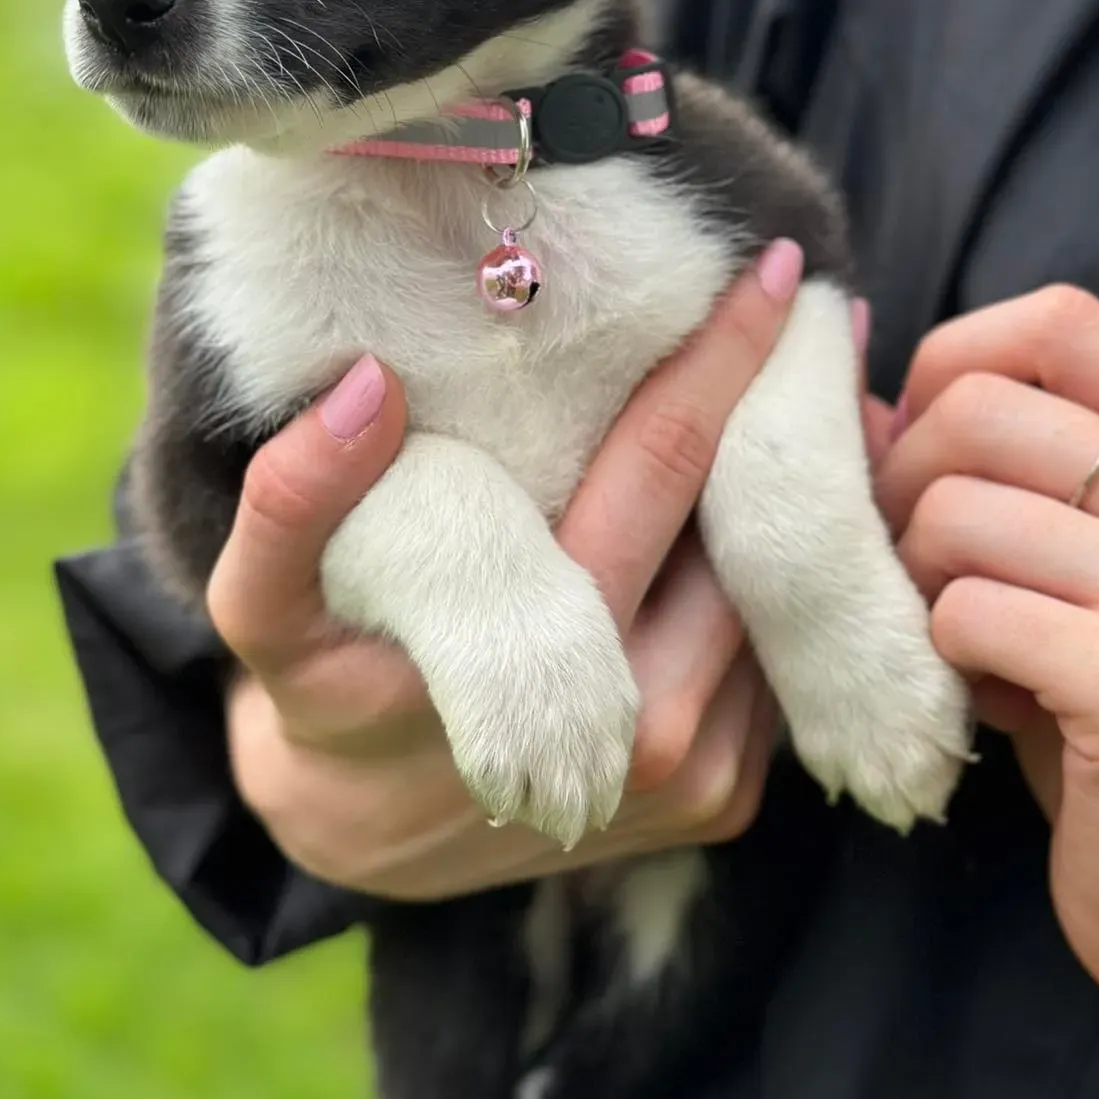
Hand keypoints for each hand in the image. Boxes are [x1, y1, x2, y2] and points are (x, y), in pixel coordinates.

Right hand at [214, 241, 804, 899]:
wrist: (362, 827)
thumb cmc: (322, 680)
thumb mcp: (263, 602)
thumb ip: (290, 498)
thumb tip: (369, 387)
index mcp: (547, 665)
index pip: (664, 470)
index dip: (721, 362)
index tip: (778, 271)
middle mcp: (641, 730)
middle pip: (752, 538)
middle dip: (793, 425)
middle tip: (836, 318)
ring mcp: (693, 778)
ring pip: (779, 605)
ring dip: (805, 508)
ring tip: (827, 402)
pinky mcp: (721, 803)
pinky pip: (779, 669)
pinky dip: (792, 589)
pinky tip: (789, 519)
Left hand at [874, 284, 1098, 1098]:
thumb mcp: (1098, 563)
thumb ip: (1010, 467)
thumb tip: (860, 396)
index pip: (1062, 319)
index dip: (956, 359)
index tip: (922, 435)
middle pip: (982, 408)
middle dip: (905, 478)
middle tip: (917, 559)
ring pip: (953, 511)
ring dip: (919, 578)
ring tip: (962, 632)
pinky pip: (961, 612)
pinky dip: (941, 652)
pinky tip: (986, 694)